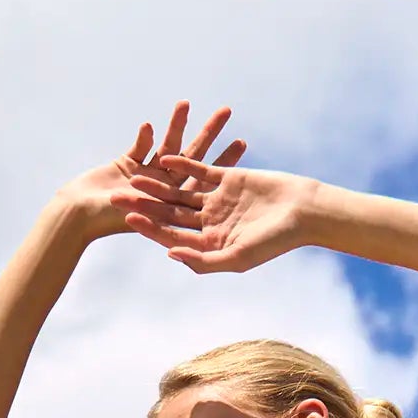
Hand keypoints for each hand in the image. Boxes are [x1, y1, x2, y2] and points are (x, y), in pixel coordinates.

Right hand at [60, 101, 247, 235]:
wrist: (76, 214)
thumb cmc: (106, 221)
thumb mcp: (144, 217)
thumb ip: (168, 208)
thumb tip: (194, 199)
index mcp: (173, 204)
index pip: (206, 180)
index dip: (224, 162)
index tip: (242, 144)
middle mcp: (164, 190)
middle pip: (192, 158)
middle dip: (209, 135)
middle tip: (227, 111)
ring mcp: (146, 176)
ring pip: (167, 146)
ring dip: (177, 125)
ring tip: (187, 102)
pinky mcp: (126, 164)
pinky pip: (141, 146)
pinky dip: (146, 136)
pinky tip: (150, 125)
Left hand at [111, 152, 319, 272]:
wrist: (302, 212)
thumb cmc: (274, 241)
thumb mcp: (237, 257)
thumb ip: (204, 260)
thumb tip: (170, 255)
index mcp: (209, 244)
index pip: (172, 236)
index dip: (149, 226)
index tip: (127, 217)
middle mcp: (209, 224)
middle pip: (169, 213)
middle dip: (144, 205)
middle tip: (115, 195)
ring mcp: (217, 201)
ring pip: (180, 192)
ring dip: (157, 184)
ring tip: (133, 175)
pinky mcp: (227, 180)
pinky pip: (200, 170)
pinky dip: (183, 164)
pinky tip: (162, 157)